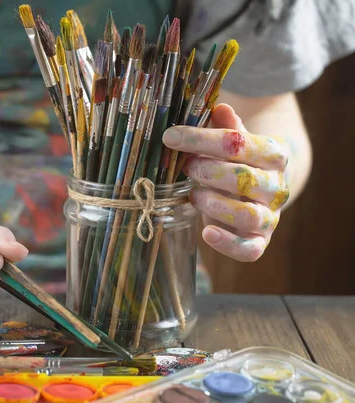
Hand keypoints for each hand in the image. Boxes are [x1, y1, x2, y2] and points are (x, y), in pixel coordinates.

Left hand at [162, 104, 288, 261]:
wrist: (257, 195)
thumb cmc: (236, 163)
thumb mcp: (233, 141)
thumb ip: (226, 127)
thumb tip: (218, 107)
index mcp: (273, 154)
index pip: (239, 143)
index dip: (201, 139)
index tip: (170, 136)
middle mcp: (277, 186)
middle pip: (244, 178)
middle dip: (207, 171)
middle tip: (186, 167)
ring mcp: (270, 217)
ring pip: (247, 214)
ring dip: (213, 204)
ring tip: (193, 195)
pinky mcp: (260, 242)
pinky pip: (249, 250)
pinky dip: (227, 244)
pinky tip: (206, 233)